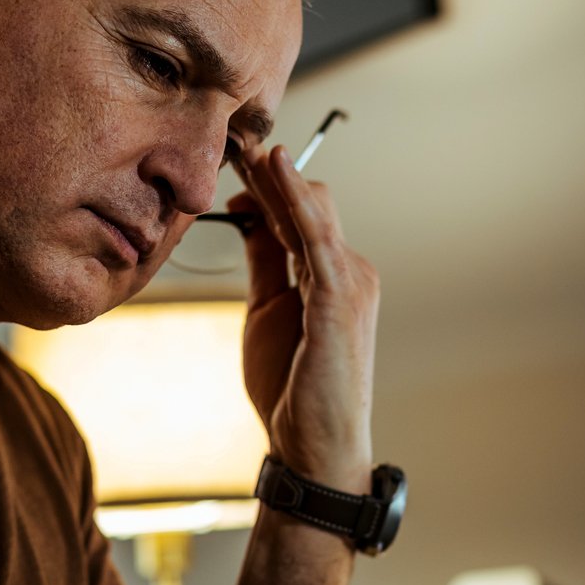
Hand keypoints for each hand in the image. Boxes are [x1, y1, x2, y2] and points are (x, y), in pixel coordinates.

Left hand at [229, 145, 379, 492]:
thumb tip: (249, 213)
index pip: (300, 214)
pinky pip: (315, 238)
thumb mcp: (267, 311)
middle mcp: (350, 271)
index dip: (269, 183)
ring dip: (278, 176)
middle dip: (271, 171)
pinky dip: (295, 200)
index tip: (235, 154)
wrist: (313, 447)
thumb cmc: (292, 388)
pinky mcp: (341, 298)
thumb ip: (264, 261)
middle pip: (310, 203)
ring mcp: (351, 282)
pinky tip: (275, 170)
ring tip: (245, 143)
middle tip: (233, 137)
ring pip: (313, 211)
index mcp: (332, 276)